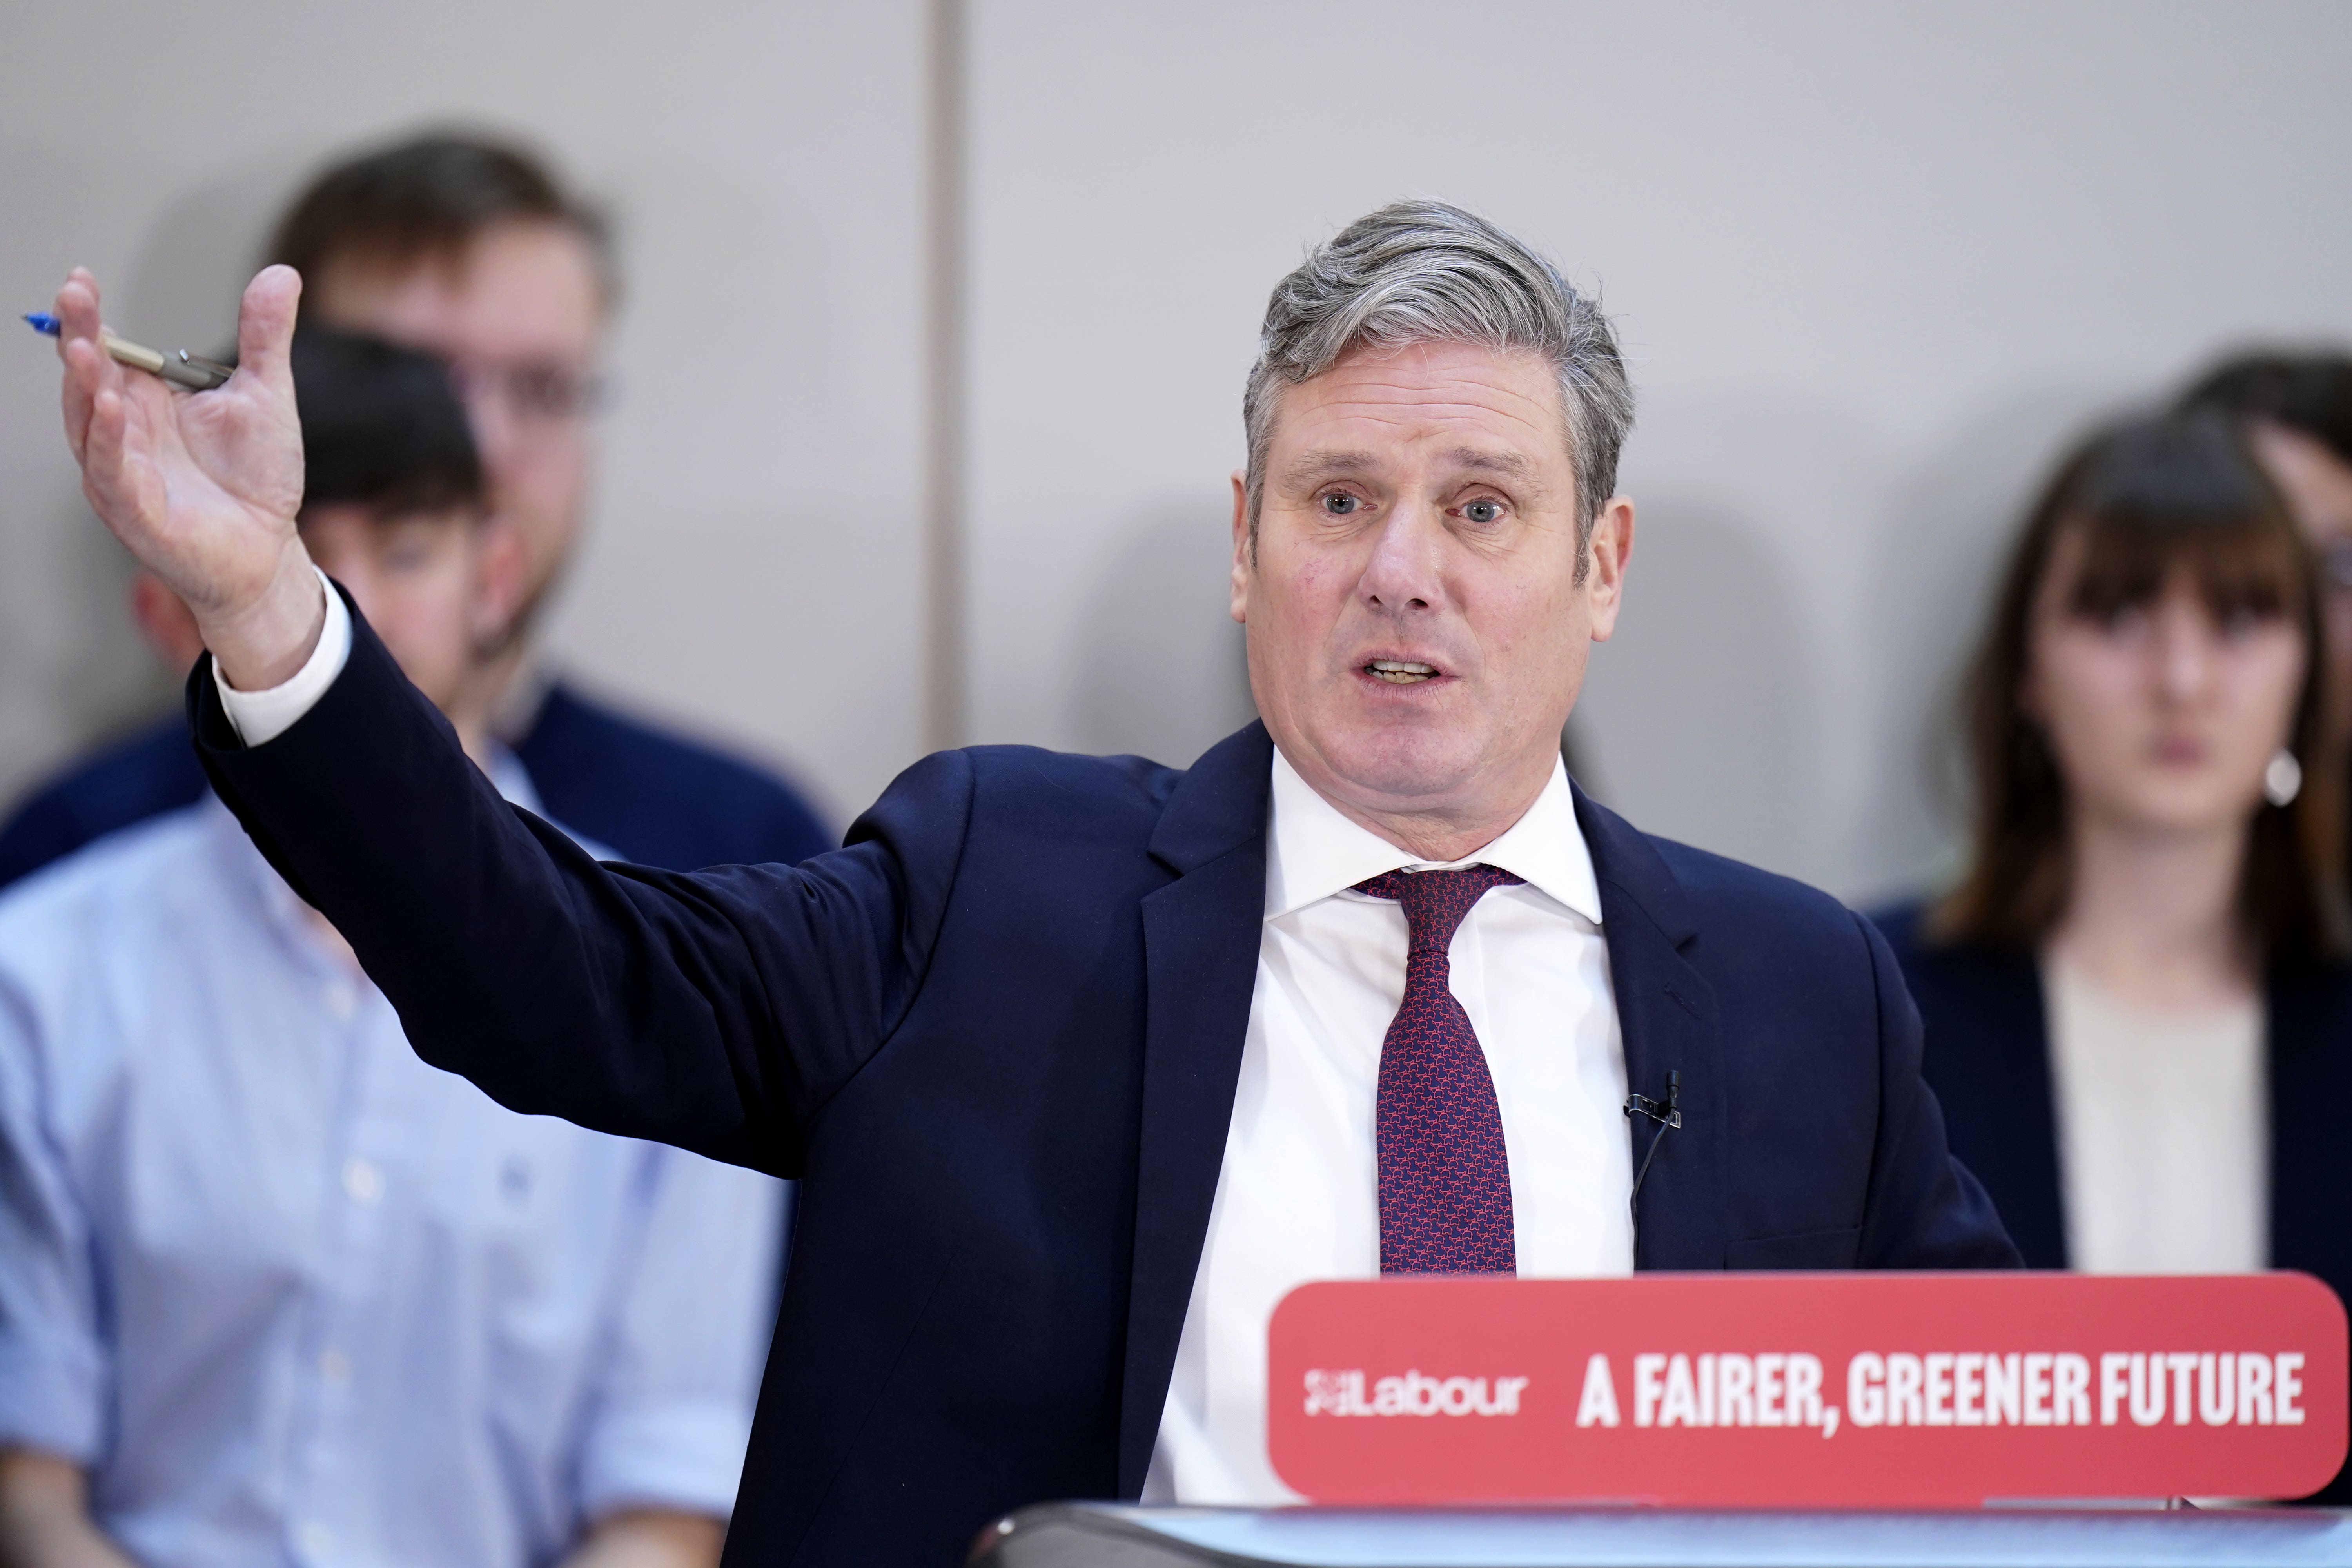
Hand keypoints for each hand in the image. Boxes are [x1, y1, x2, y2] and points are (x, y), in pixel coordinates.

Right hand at [54, 265, 322, 690]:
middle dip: (79, 337)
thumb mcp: (266, 396)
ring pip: (89, 424)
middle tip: (74, 295)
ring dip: (84, 386)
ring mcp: (122, 473)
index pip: (106, 352)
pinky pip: (113, 472)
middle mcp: (122, 433)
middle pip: (88, 379)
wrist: (268, 549)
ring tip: (84, 348)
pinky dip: (108, 440)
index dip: (90, 318)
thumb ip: (265, 338)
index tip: (81, 278)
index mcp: (144, 402)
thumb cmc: (256, 477)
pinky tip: (110, 407)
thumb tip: (281, 273)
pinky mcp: (136, 513)